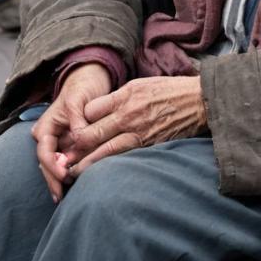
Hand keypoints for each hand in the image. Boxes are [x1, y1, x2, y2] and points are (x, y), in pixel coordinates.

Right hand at [31, 63, 111, 202]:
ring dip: (59, 179)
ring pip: (55, 165)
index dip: (52, 165)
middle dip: (53, 180)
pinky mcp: (69, 145)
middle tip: (61, 196)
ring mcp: (58, 142)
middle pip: (46, 163)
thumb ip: (77, 119)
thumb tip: (78, 140)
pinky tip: (74, 186)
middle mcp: (48, 137)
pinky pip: (66, 162)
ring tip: (66, 196)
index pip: (44, 150)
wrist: (89, 80)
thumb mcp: (78, 99)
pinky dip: (69, 172)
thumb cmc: (83, 87)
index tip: (64, 175)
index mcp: (46, 126)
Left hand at [63, 76, 207, 179]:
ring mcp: (139, 133)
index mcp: (125, 95)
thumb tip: (95, 111)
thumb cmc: (170, 90)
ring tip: (70, 173)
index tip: (73, 131)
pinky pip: (122, 159)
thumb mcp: (141, 85)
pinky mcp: (149, 146)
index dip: (79, 122)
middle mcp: (128, 115)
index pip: (89, 111)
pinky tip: (97, 175)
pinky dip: (107, 167)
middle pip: (90, 134)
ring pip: (103, 152)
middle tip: (60, 158)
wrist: (199, 101)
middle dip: (74, 148)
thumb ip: (118, 98)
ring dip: (84, 164)